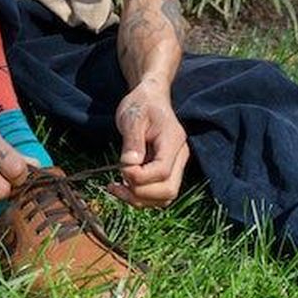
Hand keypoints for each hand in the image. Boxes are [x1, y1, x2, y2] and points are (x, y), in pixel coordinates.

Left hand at [108, 80, 188, 208]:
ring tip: (117, 188)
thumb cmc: (141, 104)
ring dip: (141, 199)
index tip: (121, 168)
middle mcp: (180, 156)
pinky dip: (142, 197)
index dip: (139, 177)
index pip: (162, 171)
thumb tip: (129, 165)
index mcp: (173, 141)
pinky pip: (159, 194)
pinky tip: (124, 187)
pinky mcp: (167, 171)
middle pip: (168, 190)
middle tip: (117, 184)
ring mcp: (176, 165)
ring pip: (165, 197)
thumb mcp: (133, 117)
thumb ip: (132, 141)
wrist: (150, 98)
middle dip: (141, 193)